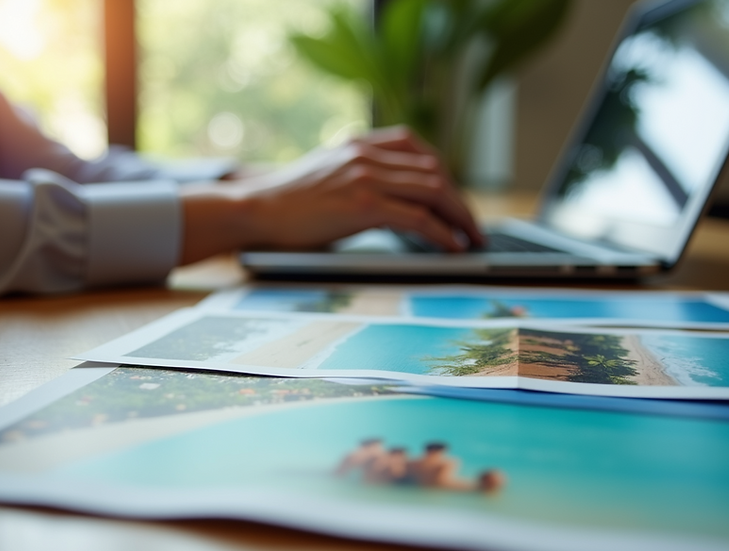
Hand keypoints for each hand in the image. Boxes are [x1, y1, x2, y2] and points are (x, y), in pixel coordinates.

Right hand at [179, 126, 484, 263]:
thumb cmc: (287, 201)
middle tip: (473, 225)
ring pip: (434, 190)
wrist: (255, 208)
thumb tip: (392, 201)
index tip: (454, 197)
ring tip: (472, 238)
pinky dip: (442, 233)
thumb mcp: (327, 174)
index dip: (444, 173)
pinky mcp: (363, 204)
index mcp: (359, 144)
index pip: (418, 149)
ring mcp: (366, 176)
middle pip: (434, 170)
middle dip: (460, 200)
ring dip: (460, 217)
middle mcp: (367, 154)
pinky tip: (452, 246)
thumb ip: (358, 176)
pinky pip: (418, 217)